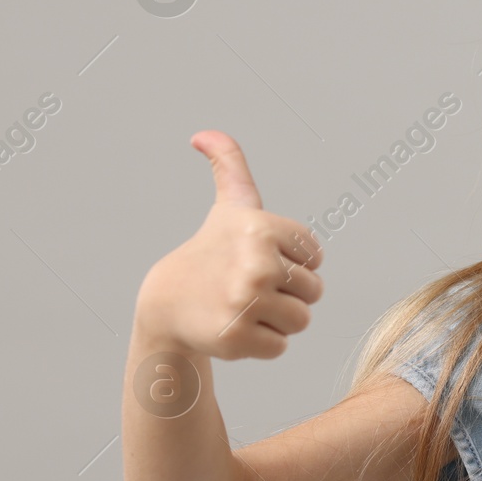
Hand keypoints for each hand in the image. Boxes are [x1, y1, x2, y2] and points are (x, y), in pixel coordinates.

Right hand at [135, 131, 324, 360]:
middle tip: (250, 287)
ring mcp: (246, 302)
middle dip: (287, 293)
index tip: (259, 258)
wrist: (165, 304)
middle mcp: (256, 262)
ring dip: (276, 320)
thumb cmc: (209, 252)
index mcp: (263, 228)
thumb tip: (204, 133)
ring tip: (244, 307)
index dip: (292, 261)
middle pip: (315, 291)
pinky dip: (261, 344)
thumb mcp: (228, 206)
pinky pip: (280, 347)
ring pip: (301, 320)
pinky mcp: (237, 337)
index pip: (316, 256)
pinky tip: (234, 327)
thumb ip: (229, 165)